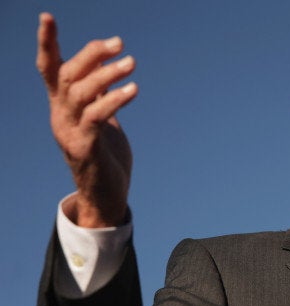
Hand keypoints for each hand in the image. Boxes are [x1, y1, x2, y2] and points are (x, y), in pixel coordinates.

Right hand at [37, 13, 136, 226]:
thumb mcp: (101, 117)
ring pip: (80, 93)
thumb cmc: (106, 153)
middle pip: (67, 75)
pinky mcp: (85, 148)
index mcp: (63, 105)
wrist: (106, 195)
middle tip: (120, 43)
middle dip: (91, 55)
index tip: (47, 17)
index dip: (47, 43)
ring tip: (131, 62)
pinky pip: (96, 116)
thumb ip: (99, 92)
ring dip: (107, 75)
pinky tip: (133, 88)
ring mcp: (70, 132)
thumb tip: (103, 62)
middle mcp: (60, 115)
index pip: (49, 68)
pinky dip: (114, 99)